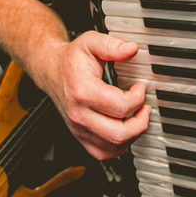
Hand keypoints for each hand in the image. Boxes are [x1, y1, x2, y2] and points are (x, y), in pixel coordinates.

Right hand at [45, 31, 150, 159]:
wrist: (51, 71)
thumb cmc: (71, 59)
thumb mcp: (91, 43)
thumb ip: (112, 45)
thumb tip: (132, 49)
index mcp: (83, 91)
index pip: (120, 106)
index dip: (138, 98)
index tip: (140, 87)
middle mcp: (79, 114)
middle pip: (118, 134)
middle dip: (140, 122)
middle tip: (144, 108)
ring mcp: (79, 128)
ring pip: (112, 147)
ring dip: (132, 135)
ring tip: (136, 117)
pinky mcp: (80, 136)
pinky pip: (103, 153)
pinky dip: (119, 147)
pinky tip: (125, 130)